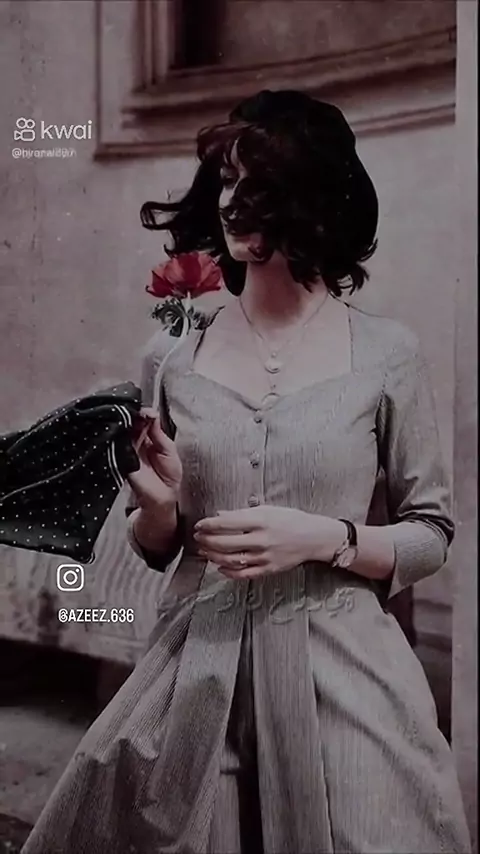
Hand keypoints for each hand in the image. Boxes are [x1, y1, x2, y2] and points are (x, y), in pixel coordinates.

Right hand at [127, 408, 181, 509]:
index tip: (147, 411)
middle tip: (141, 414)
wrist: (164, 497)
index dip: (143, 414)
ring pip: (123, 433)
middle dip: (135, 417)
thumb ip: (159, 433)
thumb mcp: (169, 449)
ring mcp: (127, 451)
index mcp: (148, 438)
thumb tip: (151, 414)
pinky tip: (127, 433)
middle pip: (131, 424)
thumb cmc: (168, 475)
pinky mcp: (122, 460)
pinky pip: (118, 446)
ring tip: (135, 421)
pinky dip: (122, 439)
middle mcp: (136, 442)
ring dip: (128, 425)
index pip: (142, 420)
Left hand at [194, 505, 344, 578]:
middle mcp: (261, 539)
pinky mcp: (268, 569)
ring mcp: (264, 557)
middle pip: (225, 543)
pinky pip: (243, 574)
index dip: (209, 525)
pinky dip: (228, 572)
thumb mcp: (268, 510)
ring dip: (213, 556)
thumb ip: (242, 514)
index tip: (199, 525)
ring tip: (205, 551)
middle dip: (207, 540)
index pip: (227, 523)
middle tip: (198, 538)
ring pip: (230, 560)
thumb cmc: (291, 520)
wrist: (314, 537)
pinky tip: (220, 568)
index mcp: (261, 521)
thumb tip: (220, 515)